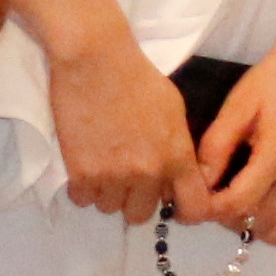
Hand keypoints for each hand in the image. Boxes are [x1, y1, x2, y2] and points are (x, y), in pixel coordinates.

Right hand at [39, 26, 198, 217]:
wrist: (96, 60)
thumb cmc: (138, 78)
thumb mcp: (174, 112)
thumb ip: (178, 150)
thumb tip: (174, 180)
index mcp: (176, 157)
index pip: (193, 207)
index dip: (184, 211)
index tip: (174, 206)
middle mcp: (147, 173)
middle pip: (142, 215)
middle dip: (135, 198)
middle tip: (127, 175)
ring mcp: (113, 177)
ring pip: (110, 208)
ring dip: (107, 192)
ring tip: (103, 163)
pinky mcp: (81, 174)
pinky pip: (83, 200)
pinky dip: (84, 187)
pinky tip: (86, 163)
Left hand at [180, 37, 275, 241]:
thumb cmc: (273, 79)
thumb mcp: (237, 107)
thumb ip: (215, 148)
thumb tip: (197, 184)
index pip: (238, 204)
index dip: (209, 210)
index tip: (191, 202)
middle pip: (257, 223)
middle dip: (228, 217)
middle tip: (212, 195)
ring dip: (252, 222)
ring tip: (235, 197)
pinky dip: (272, 219)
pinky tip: (257, 196)